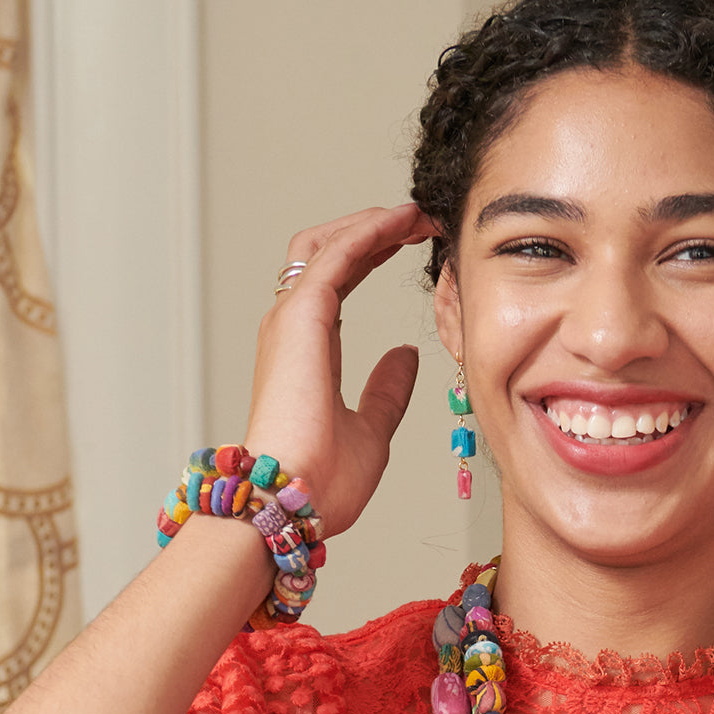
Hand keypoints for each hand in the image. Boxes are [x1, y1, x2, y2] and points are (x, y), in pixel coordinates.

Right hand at [245, 204, 437, 536]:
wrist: (294, 501)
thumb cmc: (323, 480)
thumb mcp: (373, 429)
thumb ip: (388, 389)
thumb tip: (406, 356)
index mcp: (309, 348)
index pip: (340, 279)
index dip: (374, 252)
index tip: (416, 242)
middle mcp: (294, 326)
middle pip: (329, 250)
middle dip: (375, 227)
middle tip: (422, 218)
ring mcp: (291, 320)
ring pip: (327, 244)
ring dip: (374, 223)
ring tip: (417, 213)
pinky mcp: (299, 320)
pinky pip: (335, 257)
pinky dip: (368, 233)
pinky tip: (401, 223)